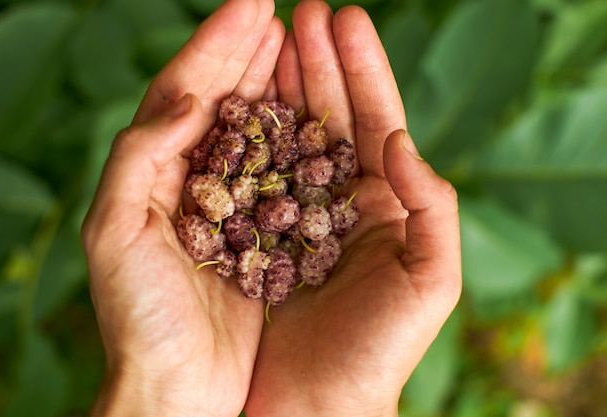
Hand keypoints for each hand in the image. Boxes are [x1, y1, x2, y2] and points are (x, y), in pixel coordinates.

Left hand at [81, 1, 283, 415]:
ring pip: (255, 131)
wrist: (177, 387)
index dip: (215, 47)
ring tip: (296, 45)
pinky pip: (282, 176)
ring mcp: (231, 205)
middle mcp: (192, 181)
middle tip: (279, 12)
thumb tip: (190, 97)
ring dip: (274, 86)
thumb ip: (141, 156)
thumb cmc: (139, 317)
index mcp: (151, 173)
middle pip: (222, 102)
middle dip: (247, 54)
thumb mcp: (115, 231)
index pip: (183, 94)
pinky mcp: (262, 234)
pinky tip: (312, 115)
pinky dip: (295, 140)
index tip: (251, 6)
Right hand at [244, 2, 461, 415]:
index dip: (362, 70)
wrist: (314, 407)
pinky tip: (237, 99)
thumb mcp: (430, 279)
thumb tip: (396, 138)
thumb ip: (432, 205)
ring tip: (270, 37)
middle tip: (305, 11)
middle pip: (329, 116)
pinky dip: (245, 134)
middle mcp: (337, 202)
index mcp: (383, 205)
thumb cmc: (376, 351)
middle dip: (318, 62)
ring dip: (280, 85)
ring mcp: (291, 213)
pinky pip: (249, 174)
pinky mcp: (251, 232)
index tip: (345, 19)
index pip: (375, 120)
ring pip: (286, 135)